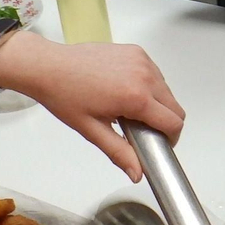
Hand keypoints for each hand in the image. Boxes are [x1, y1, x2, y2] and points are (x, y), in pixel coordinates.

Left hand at [0, 34, 186, 180]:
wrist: (49, 67)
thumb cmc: (65, 96)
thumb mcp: (92, 130)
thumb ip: (119, 152)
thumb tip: (137, 173)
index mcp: (136, 97)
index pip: (173, 122)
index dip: (171, 138)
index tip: (160, 143)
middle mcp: (145, 75)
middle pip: (175, 106)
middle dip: (165, 121)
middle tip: (142, 129)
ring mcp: (142, 60)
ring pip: (166, 89)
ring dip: (157, 102)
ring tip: (129, 109)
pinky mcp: (136, 51)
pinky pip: (155, 73)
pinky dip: (149, 85)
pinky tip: (126, 90)